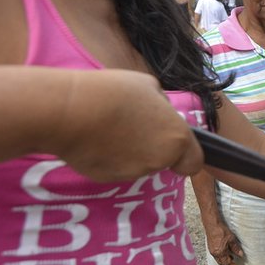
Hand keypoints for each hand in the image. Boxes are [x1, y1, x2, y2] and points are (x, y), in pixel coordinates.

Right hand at [54, 69, 203, 180]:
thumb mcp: (149, 86)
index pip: (194, 163)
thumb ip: (162, 105)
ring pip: (137, 164)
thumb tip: (161, 112)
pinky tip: (95, 138)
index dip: (186, 156)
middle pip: (162, 159)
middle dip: (151, 146)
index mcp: (176, 138)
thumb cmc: (113, 92)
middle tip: (132, 124)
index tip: (174, 146)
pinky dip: (108, 157)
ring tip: (109, 127)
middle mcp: (158, 161)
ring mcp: (132, 173)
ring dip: (129, 151)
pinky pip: (114, 168)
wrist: (71, 111)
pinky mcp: (106, 178)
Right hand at [204, 220, 243, 264]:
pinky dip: (220, 256)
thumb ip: (236, 248)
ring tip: (230, 257)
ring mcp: (211, 250)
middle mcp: (214, 253)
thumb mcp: (231, 239)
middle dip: (227, 264)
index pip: (226, 263)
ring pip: (218, 259)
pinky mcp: (210, 246)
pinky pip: (216, 255)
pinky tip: (224, 252)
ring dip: (224, 260)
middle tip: (233, 264)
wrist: (212, 224)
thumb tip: (240, 254)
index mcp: (220, 253)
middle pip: (221, 262)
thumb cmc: (220, 231)